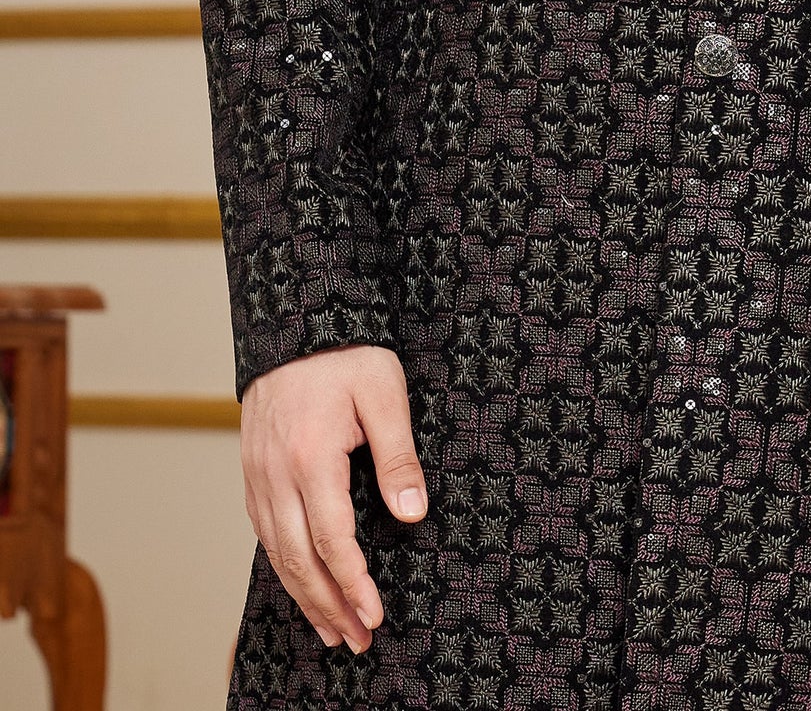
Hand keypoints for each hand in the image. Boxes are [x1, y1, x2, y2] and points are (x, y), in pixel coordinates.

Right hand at [240, 343, 427, 654]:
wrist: (296, 318)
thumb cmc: (346, 353)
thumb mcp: (383, 393)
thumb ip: (397, 455)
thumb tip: (411, 512)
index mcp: (311, 458)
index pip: (332, 541)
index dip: (353, 584)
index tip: (373, 615)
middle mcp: (276, 475)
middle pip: (298, 560)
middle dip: (328, 606)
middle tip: (356, 640)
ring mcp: (257, 475)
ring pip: (276, 552)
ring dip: (303, 595)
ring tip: (329, 629)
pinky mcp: (251, 470)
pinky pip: (263, 532)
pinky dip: (282, 566)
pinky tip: (300, 582)